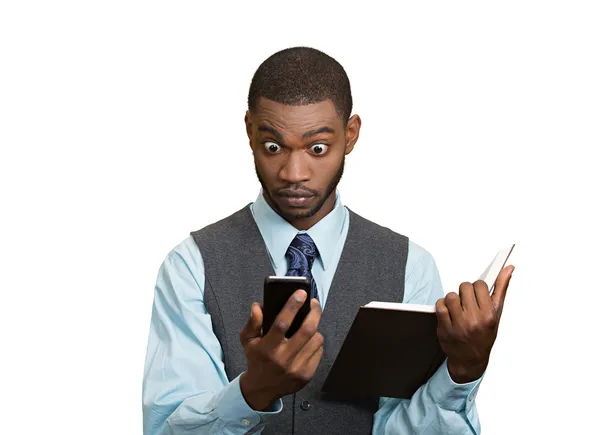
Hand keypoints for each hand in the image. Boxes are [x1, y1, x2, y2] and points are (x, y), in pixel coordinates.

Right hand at [239, 290, 323, 409]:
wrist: (262, 388)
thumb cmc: (256, 359)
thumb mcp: (247, 340)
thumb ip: (252, 323)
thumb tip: (257, 306)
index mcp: (267, 348)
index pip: (282, 323)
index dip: (292, 306)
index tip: (301, 293)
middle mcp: (283, 359)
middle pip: (307, 330)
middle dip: (314, 313)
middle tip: (314, 303)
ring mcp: (297, 368)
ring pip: (316, 340)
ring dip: (315, 328)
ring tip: (310, 324)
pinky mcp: (307, 375)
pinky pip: (319, 351)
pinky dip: (316, 343)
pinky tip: (308, 341)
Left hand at [435, 265, 514, 383]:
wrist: (470, 360)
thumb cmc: (485, 334)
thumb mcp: (497, 314)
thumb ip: (501, 289)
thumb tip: (509, 268)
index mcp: (489, 315)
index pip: (479, 285)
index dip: (477, 287)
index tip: (477, 293)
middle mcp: (474, 320)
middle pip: (464, 287)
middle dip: (465, 291)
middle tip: (467, 300)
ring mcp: (459, 326)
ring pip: (451, 295)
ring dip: (453, 298)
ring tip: (458, 307)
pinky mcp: (445, 330)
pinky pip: (440, 306)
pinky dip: (442, 305)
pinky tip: (448, 311)